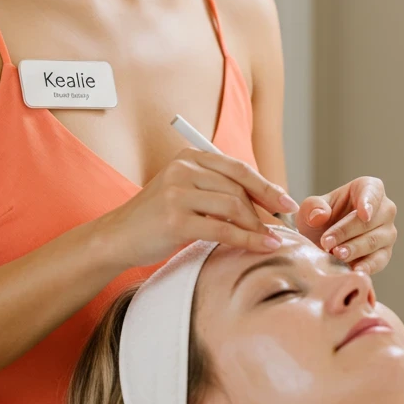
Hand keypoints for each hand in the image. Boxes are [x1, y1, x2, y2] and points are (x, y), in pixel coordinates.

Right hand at [95, 148, 300, 268]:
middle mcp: (183, 168)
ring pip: (233, 207)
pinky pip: (222, 229)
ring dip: (258, 226)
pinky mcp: (175, 219)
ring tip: (272, 240)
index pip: (237, 167)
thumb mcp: (185, 192)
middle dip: (264, 208)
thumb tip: (265, 200)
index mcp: (188, 157)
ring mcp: (177, 192)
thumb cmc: (156, 219)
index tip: (286, 202)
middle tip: (282, 226)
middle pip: (238, 187)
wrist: (117, 237)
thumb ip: (216, 189)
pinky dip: (247, 239)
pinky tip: (261, 246)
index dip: (266, 185)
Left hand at [296, 176, 396, 275]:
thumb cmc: (320, 219)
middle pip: (369, 221)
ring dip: (354, 249)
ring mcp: (387, 233)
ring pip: (374, 241)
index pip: (372, 191)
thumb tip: (321, 215)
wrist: (320, 242)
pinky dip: (367, 266)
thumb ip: (313, 207)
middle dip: (347, 232)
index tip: (363, 214)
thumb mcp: (310, 209)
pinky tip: (355, 270)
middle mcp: (384, 209)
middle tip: (327, 242)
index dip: (368, 202)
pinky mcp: (384, 254)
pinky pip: (379, 260)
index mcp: (368, 188)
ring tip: (336, 254)